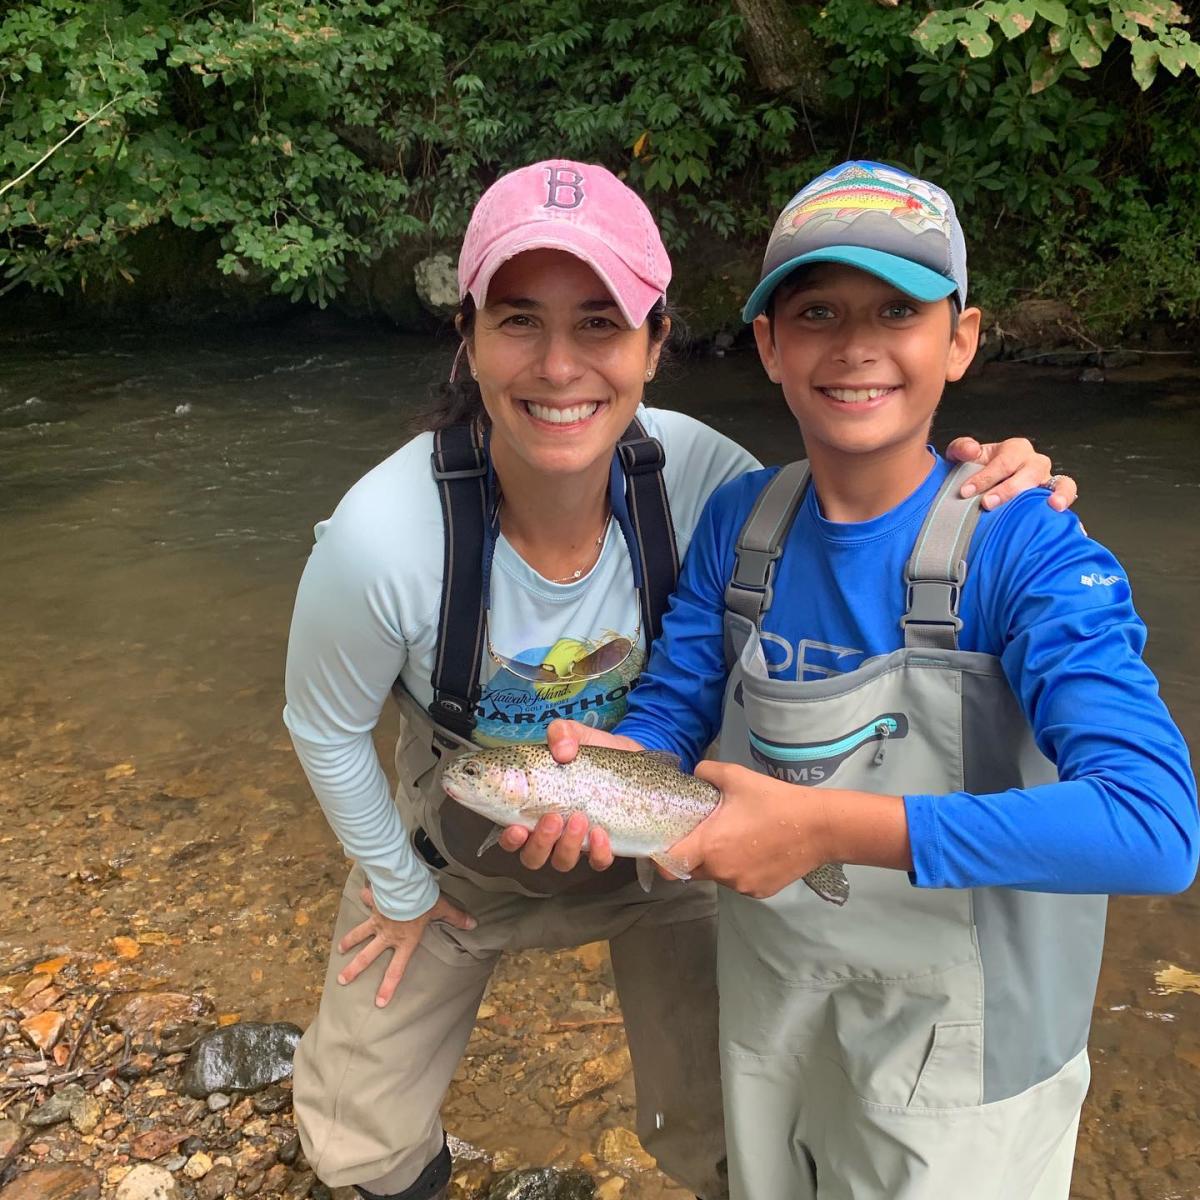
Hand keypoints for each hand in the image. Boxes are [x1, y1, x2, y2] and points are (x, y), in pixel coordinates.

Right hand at [337, 885, 475, 1006]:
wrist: (405, 886)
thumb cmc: (424, 901)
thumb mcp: (442, 910)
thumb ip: (456, 918)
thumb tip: (473, 924)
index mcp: (405, 941)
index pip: (396, 970)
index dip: (388, 987)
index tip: (379, 1002)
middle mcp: (388, 935)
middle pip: (368, 956)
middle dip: (355, 969)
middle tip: (343, 979)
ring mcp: (378, 920)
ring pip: (360, 933)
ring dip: (349, 941)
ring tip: (340, 949)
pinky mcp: (374, 904)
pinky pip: (368, 899)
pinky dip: (365, 895)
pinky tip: (361, 892)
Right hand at [495, 720, 643, 871]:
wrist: (634, 759)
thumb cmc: (596, 752)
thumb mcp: (578, 736)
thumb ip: (563, 733)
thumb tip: (562, 749)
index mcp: (535, 807)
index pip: (513, 834)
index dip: (509, 839)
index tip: (515, 827)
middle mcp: (552, 831)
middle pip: (533, 857)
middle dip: (539, 844)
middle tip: (552, 818)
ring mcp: (578, 841)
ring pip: (562, 862)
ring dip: (567, 845)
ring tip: (580, 818)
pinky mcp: (605, 845)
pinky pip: (597, 862)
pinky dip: (598, 853)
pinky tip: (602, 833)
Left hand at [664, 762, 831, 898]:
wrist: (819, 827)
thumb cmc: (774, 800)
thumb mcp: (736, 777)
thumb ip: (706, 772)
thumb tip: (694, 773)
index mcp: (709, 846)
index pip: (668, 864)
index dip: (662, 855)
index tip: (666, 843)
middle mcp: (720, 872)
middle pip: (691, 871)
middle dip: (692, 855)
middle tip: (705, 834)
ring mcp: (740, 885)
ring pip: (716, 876)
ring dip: (718, 861)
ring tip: (738, 838)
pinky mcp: (759, 892)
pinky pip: (738, 882)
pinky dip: (740, 869)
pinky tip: (756, 850)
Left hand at [946, 436, 1076, 512]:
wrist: (985, 488)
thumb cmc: (978, 471)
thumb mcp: (964, 456)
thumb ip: (962, 449)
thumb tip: (970, 450)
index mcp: (1015, 449)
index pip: (1003, 462)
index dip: (984, 477)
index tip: (966, 491)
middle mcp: (1034, 462)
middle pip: (1028, 474)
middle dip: (1008, 489)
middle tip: (987, 503)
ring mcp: (1047, 479)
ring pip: (1056, 481)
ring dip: (1052, 493)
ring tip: (1049, 505)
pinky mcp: (1053, 495)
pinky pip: (1067, 492)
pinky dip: (1065, 498)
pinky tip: (1058, 509)